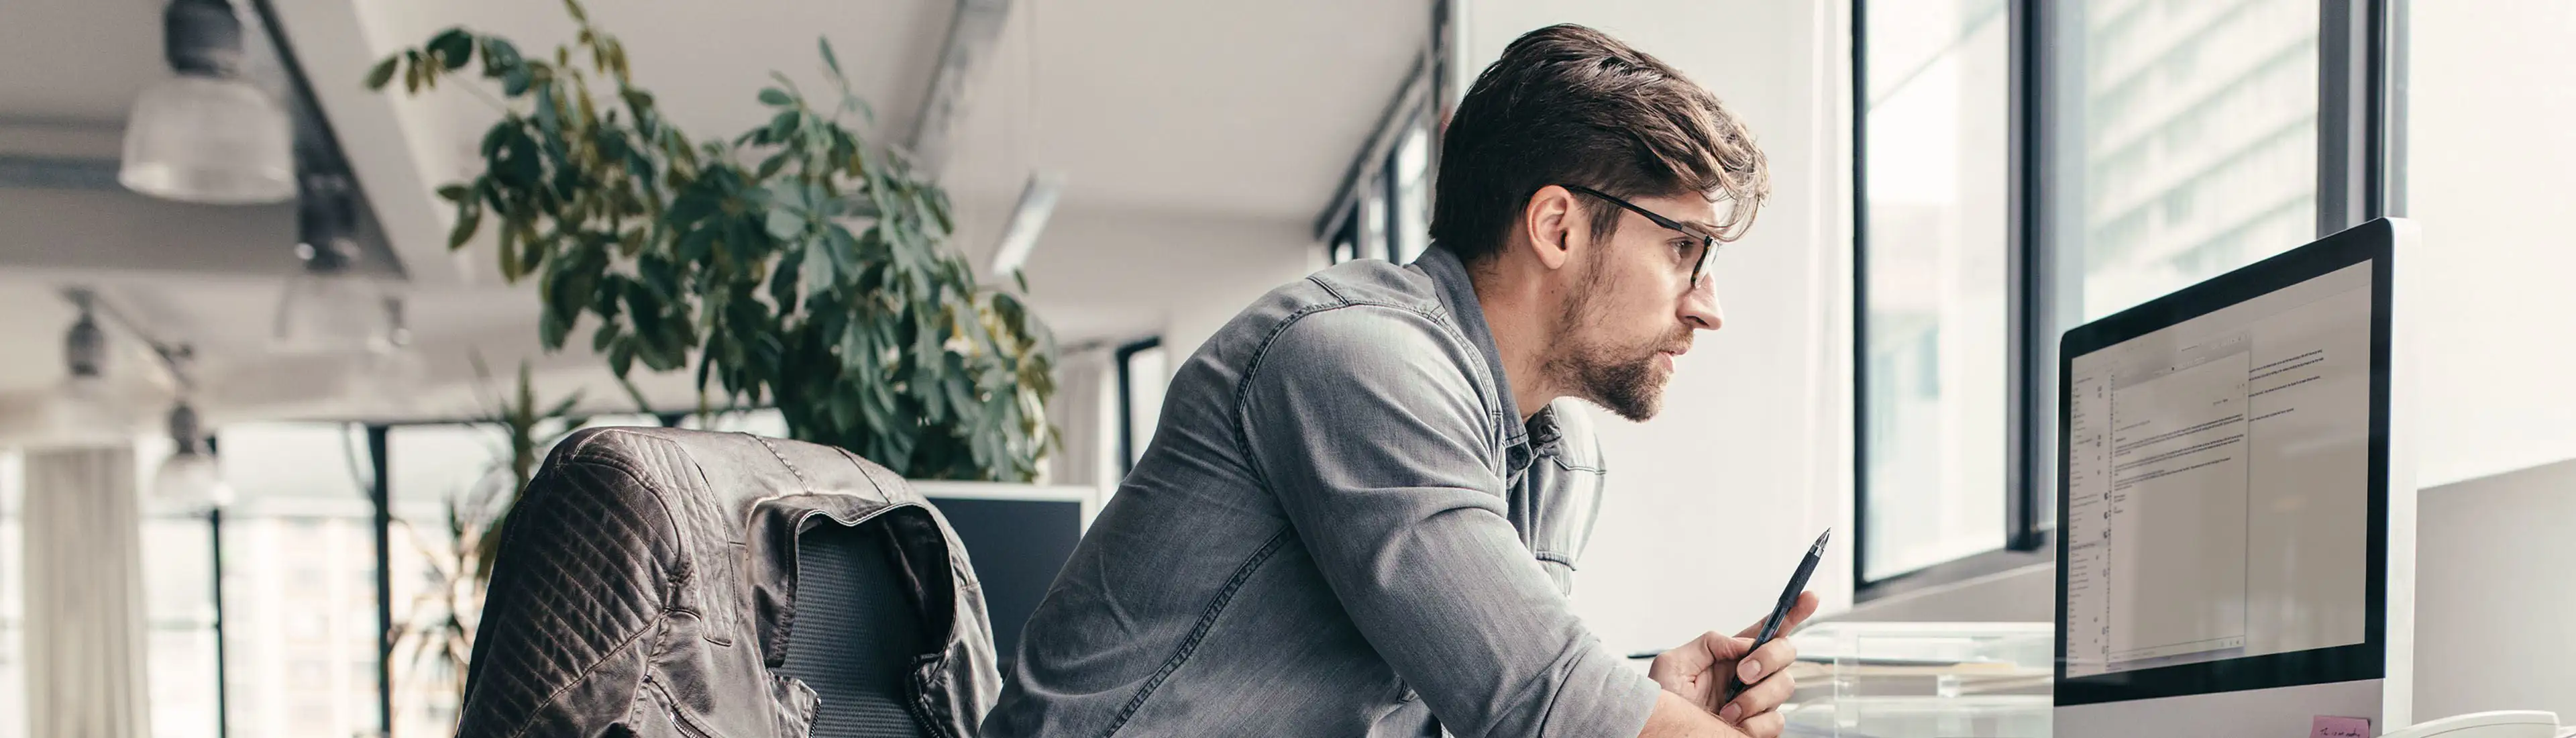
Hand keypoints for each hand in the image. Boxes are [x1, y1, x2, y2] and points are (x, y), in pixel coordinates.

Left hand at [1646, 592, 1819, 737]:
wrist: (1665, 733)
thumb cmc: (1664, 703)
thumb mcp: (1674, 663)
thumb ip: (1709, 643)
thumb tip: (1743, 643)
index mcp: (1732, 654)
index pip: (1768, 629)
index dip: (1793, 612)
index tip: (1809, 597)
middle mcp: (1751, 675)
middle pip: (1786, 652)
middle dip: (1769, 658)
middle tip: (1743, 672)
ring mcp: (1759, 700)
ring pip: (1784, 685)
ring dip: (1755, 697)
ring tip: (1726, 709)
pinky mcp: (1761, 726)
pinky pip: (1776, 721)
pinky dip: (1754, 723)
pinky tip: (1734, 724)